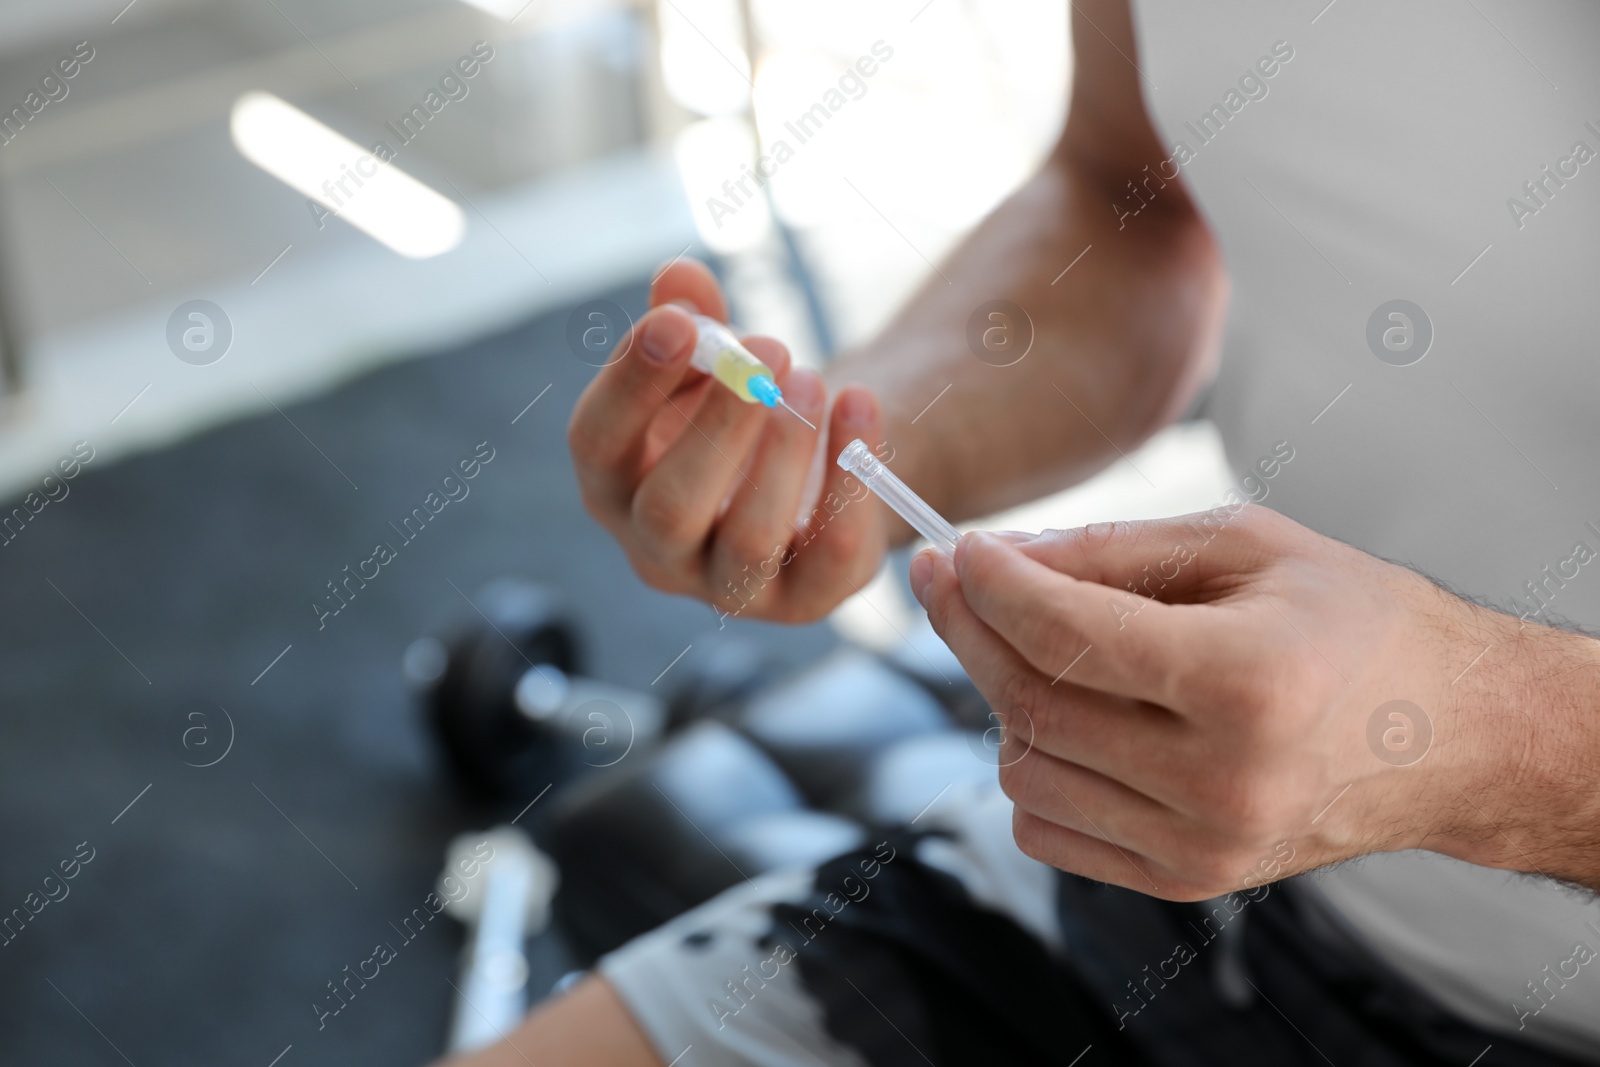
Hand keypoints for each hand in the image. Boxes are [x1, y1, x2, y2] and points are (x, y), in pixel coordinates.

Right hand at [569, 259, 889, 622]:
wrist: (816, 472)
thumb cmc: (736, 413)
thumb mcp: (707, 363)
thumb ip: (690, 321)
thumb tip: (681, 279)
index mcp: (613, 486)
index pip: (596, 444)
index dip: (630, 384)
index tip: (677, 323)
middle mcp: (657, 549)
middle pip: (669, 506)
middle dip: (719, 424)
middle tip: (769, 347)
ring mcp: (730, 586)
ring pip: (749, 539)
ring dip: (785, 452)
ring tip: (812, 377)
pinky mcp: (804, 600)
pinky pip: (831, 552)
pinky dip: (851, 475)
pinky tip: (860, 404)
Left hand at [910, 505, 1598, 898]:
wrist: (1449, 736)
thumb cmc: (1353, 621)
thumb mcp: (1246, 546)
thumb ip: (1112, 550)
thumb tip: (997, 560)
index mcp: (1247, 682)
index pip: (1067, 635)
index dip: (992, 586)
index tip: (957, 549)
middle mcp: (1222, 781)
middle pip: (1032, 703)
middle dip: (972, 629)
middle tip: (950, 578)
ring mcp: (1203, 847)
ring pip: (1024, 770)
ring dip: (1008, 699)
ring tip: (1049, 651)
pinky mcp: (1185, 883)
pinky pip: (1046, 828)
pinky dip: (1037, 767)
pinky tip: (1077, 720)